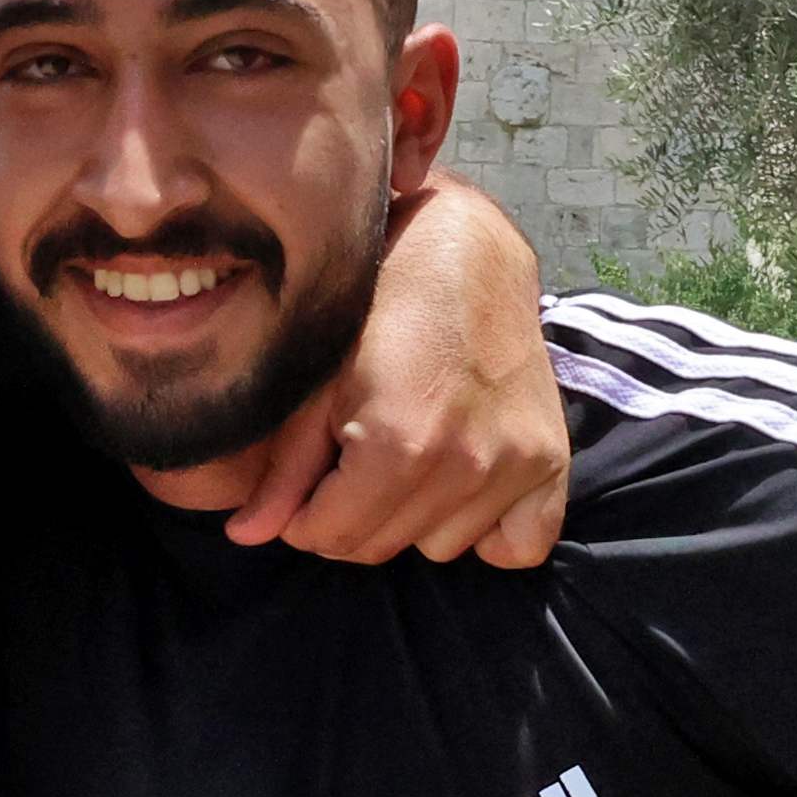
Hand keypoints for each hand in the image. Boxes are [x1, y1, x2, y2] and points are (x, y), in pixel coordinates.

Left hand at [225, 180, 567, 567]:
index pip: (330, 535)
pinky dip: (491, 531)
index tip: (304, 489)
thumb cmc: (379, 301)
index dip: (302, 517)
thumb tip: (245, 535)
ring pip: (440, 548)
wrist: (469, 248)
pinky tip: (463, 486)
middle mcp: (463, 464)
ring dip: (414, 519)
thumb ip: (285, 467)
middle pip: (381, 546)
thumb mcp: (317, 376)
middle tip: (349, 465)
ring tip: (407, 454)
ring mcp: (515, 464)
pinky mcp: (551, 459)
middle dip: (350, 517)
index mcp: (397, 443)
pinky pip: (519, 546)